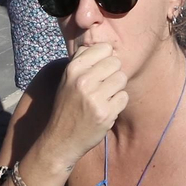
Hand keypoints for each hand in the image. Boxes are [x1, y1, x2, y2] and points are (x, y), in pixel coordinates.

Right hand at [40, 42, 127, 170]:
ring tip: (103, 98)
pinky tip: (106, 109)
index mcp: (73, 69)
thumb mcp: (67, 79)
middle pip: (116, 62)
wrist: (61, 139)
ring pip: (122, 78)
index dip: (105, 58)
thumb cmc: (67, 106)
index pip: (104, 48)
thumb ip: (83, 60)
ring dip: (116, 88)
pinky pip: (124, 97)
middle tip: (102, 86)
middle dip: (112, 73)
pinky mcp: (106, 113)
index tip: (99, 70)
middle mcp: (84, 81)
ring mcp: (95, 98)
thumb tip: (105, 46)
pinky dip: (118, 103)